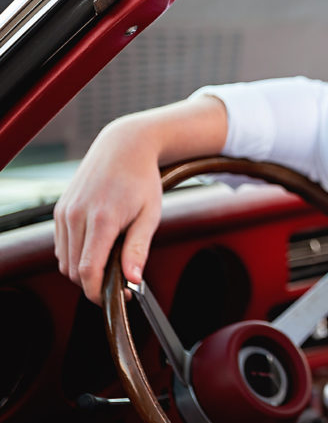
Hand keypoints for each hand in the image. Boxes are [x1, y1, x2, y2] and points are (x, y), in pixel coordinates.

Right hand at [54, 117, 163, 303]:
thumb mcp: (150, 215)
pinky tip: (96, 246)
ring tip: (109, 260)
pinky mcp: (59, 211)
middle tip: (118, 279)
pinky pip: (61, 245)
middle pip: (73, 270)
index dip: (98, 292)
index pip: (87, 271)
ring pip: (63, 261)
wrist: (124, 148)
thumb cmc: (142, 180)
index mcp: (102, 219)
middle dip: (92, 283)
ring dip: (82, 269)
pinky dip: (75, 254)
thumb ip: (138, 249)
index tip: (115, 297)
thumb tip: (132, 279)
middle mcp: (76, 216)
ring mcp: (64, 213)